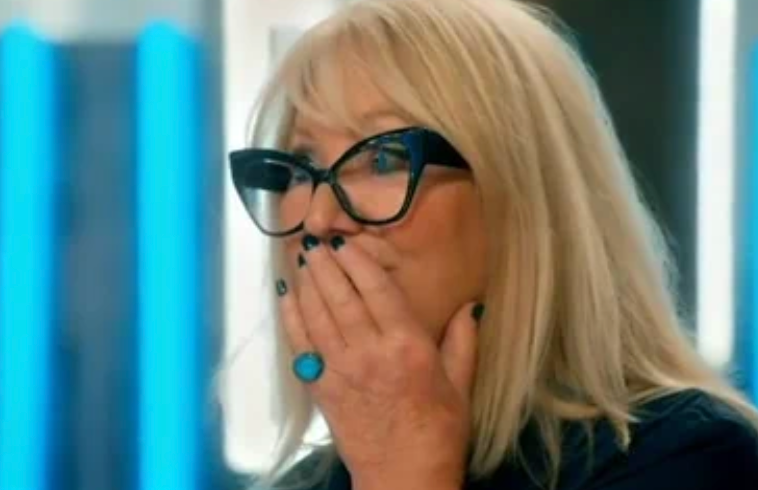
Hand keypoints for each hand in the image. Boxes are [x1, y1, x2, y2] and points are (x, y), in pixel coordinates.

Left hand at [279, 235, 480, 489]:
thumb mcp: (461, 385)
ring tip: (301, 259)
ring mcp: (341, 369)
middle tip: (314, 241)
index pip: (377, 290)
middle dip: (324, 264)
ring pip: (317, 314)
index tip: (345, 241)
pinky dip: (291, 317)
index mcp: (408, 346)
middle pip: (340, 296)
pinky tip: (287, 296)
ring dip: (307, 283)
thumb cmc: (438, 432)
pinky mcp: (321, 388)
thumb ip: (463, 342)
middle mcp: (371, 352)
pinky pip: (301, 344)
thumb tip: (471, 306)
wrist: (403, 477)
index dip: (357, 260)